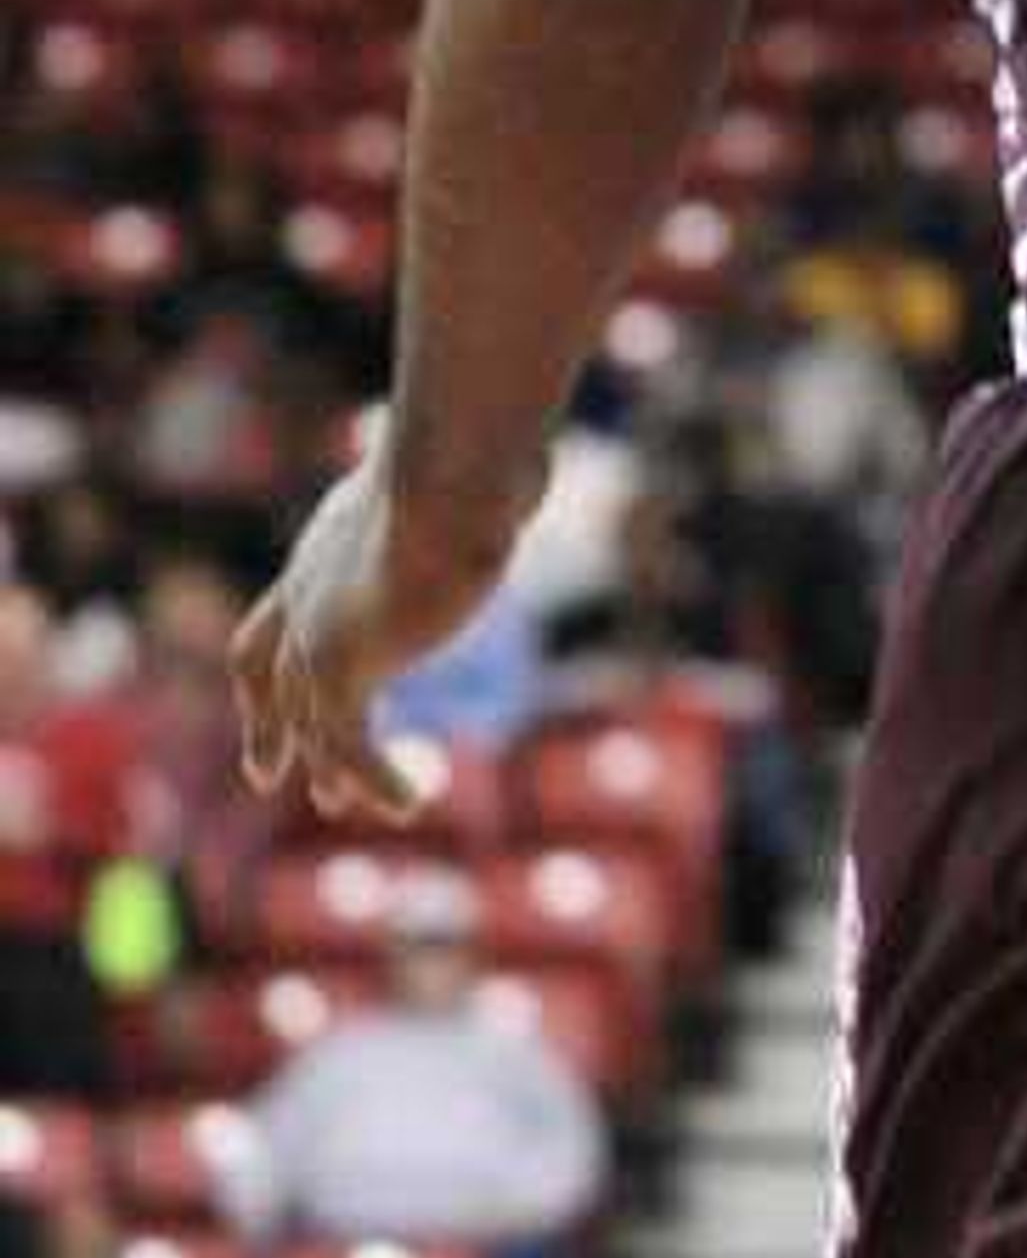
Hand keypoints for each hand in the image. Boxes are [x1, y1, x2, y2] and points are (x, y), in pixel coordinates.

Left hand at [233, 430, 521, 823]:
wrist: (451, 470)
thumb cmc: (478, 453)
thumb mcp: (471, 473)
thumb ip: (483, 490)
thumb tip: (532, 474)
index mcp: (329, 540)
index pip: (281, 606)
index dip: (276, 652)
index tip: (278, 689)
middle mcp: (307, 587)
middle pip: (265, 667)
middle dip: (266, 723)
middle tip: (263, 774)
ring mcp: (315, 630)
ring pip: (308, 718)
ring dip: (326, 766)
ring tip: (339, 803)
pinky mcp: (339, 669)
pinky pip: (350, 746)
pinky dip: (376, 780)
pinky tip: (407, 804)